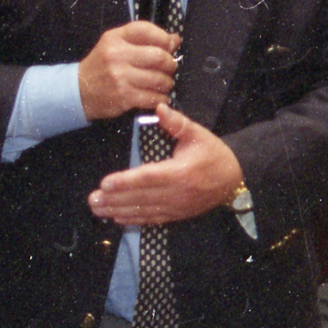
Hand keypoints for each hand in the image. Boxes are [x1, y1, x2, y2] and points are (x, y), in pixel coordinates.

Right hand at [78, 21, 180, 121]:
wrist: (79, 90)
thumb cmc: (102, 65)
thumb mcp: (117, 45)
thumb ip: (144, 40)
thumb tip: (175, 39)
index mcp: (115, 38)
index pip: (146, 30)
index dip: (164, 38)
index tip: (170, 46)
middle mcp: (117, 55)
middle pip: (159, 56)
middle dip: (170, 64)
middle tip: (169, 69)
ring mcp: (120, 77)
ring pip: (159, 79)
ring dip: (167, 83)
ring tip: (164, 84)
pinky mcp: (124, 97)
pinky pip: (153, 97)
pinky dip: (161, 98)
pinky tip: (158, 96)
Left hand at [88, 103, 242, 225]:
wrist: (234, 177)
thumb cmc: (213, 153)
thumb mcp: (198, 134)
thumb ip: (177, 123)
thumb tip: (159, 107)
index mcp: (180, 172)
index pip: (147, 177)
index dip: (125, 182)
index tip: (105, 183)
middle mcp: (177, 193)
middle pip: (141, 198)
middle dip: (115, 199)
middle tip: (92, 199)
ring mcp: (177, 207)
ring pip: (144, 210)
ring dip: (119, 211)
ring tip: (98, 210)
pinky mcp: (177, 215)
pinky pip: (152, 219)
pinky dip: (134, 219)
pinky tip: (118, 218)